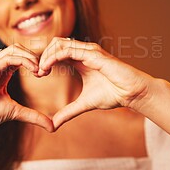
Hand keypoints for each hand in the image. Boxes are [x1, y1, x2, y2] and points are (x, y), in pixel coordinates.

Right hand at [0, 43, 53, 137]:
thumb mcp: (16, 112)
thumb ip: (33, 116)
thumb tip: (52, 126)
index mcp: (2, 72)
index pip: (20, 55)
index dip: (35, 61)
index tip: (45, 73)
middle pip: (18, 48)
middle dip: (34, 56)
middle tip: (45, 71)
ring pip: (13, 50)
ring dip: (30, 57)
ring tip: (40, 70)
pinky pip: (6, 59)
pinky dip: (23, 61)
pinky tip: (33, 70)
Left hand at [38, 37, 155, 129]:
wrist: (132, 93)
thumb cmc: (113, 95)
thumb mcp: (84, 104)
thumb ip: (68, 112)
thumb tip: (53, 125)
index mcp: (80, 60)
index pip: (57, 52)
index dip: (45, 61)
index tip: (38, 75)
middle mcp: (83, 52)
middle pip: (55, 44)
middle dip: (43, 56)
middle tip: (37, 73)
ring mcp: (88, 51)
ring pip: (59, 44)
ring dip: (46, 56)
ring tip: (41, 71)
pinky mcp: (93, 54)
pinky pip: (68, 50)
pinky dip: (54, 57)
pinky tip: (47, 69)